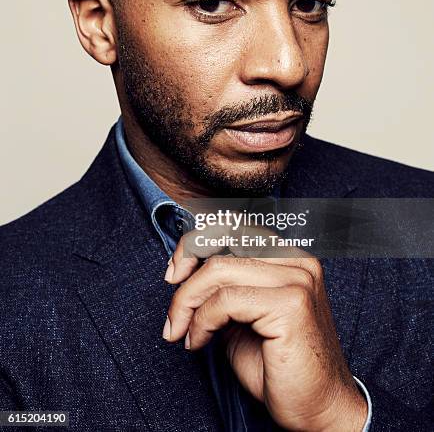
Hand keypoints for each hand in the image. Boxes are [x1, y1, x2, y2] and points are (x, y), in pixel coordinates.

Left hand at [163, 229, 367, 430]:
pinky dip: (201, 322)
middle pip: (223, 242)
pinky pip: (226, 301)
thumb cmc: (277, 363)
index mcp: (288, 255)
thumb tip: (183, 271)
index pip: (233, 226)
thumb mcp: (241, 314)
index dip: (196, 242)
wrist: (317, 408)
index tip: (174, 272)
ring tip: (183, 332)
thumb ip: (222, 286)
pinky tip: (198, 342)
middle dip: (186, 272)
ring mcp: (298, 279)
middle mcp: (297, 260)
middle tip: (173, 307)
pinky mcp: (291, 305)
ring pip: (218, 270)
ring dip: (188, 303)